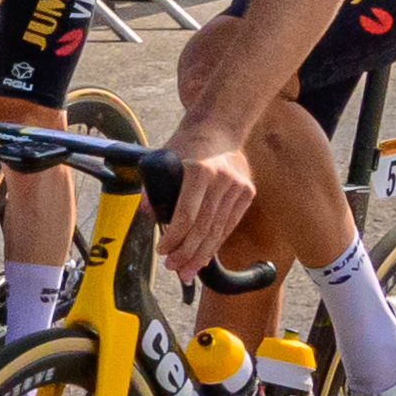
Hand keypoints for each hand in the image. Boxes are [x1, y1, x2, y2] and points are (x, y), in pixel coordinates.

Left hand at [155, 111, 257, 280]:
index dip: (174, 238)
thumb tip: (147, 212)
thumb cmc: (187, 143)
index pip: (186, 216)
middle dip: (187, 253)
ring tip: (188, 270)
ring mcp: (238, 186)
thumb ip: (154, 185)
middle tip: (174, 269)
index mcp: (199, 171)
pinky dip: (217, 242)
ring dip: (202, 254)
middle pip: (203, 228)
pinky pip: (230, 224)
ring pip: (219, 230)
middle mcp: (222, 179)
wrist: (219, 125)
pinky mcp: (247, 191)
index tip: (162, 251)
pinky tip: (205, 255)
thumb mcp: (164, 157)